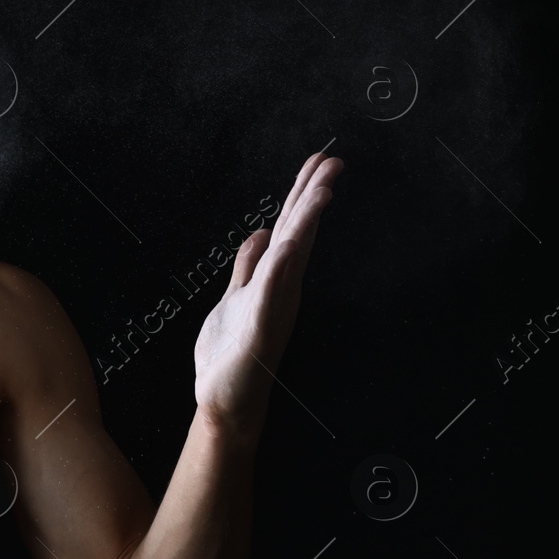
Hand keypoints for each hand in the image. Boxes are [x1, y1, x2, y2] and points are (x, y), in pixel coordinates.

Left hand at [193, 151, 342, 433]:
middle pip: (298, 232)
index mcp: (272, 277)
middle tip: (333, 160)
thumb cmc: (231, 353)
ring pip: (292, 255)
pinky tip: (288, 242)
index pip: (291, 227)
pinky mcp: (259, 326)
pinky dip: (280, 265)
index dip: (302, 194)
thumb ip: (248, 266)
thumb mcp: (235, 297)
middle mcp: (279, 287)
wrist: (225, 399)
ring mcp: (272, 305)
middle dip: (312, 194)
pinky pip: (270, 289)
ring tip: (322, 190)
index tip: (318, 161)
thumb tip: (261, 232)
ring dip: (306, 223)